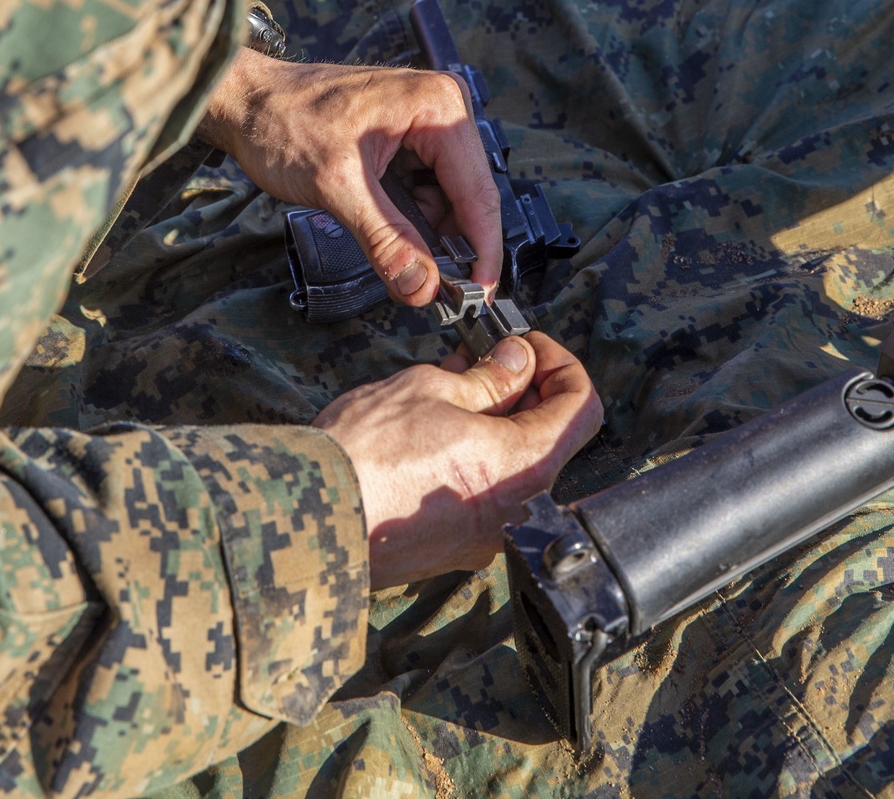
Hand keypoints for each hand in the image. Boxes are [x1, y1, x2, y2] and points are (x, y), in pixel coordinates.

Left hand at [197, 50, 500, 305]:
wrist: (245, 102)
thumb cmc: (283, 121)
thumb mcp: (337, 187)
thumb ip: (385, 240)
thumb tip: (422, 286)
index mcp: (438, 107)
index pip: (477, 191)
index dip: (482, 249)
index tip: (479, 295)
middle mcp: (442, 107)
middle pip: (467, 194)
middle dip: (452, 245)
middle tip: (436, 292)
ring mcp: (426, 120)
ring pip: (447, 196)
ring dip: (429, 235)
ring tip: (401, 264)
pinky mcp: (408, 135)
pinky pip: (425, 187)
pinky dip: (412, 218)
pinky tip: (391, 236)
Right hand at [315, 331, 602, 588]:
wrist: (311, 514)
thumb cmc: (367, 450)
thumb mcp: (433, 387)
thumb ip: (490, 376)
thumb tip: (519, 361)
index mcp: (522, 467)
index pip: (582, 408)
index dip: (561, 365)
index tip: (528, 346)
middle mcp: (515, 511)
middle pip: (550, 437)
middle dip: (526, 390)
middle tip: (488, 357)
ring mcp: (486, 536)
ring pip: (514, 465)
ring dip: (498, 420)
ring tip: (456, 382)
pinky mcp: (455, 547)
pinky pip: (485, 493)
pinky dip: (476, 454)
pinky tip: (438, 423)